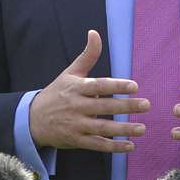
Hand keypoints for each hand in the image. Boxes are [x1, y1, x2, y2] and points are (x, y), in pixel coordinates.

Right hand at [28, 30, 148, 151]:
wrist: (33, 119)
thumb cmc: (57, 93)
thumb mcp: (70, 73)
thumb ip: (87, 55)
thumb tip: (94, 32)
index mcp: (76, 88)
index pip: (99, 86)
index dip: (116, 86)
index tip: (135, 86)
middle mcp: (76, 106)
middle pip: (104, 107)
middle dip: (126, 107)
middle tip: (146, 105)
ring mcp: (76, 125)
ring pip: (102, 128)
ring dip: (123, 129)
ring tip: (142, 128)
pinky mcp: (76, 141)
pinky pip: (97, 145)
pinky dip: (113, 147)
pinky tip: (130, 145)